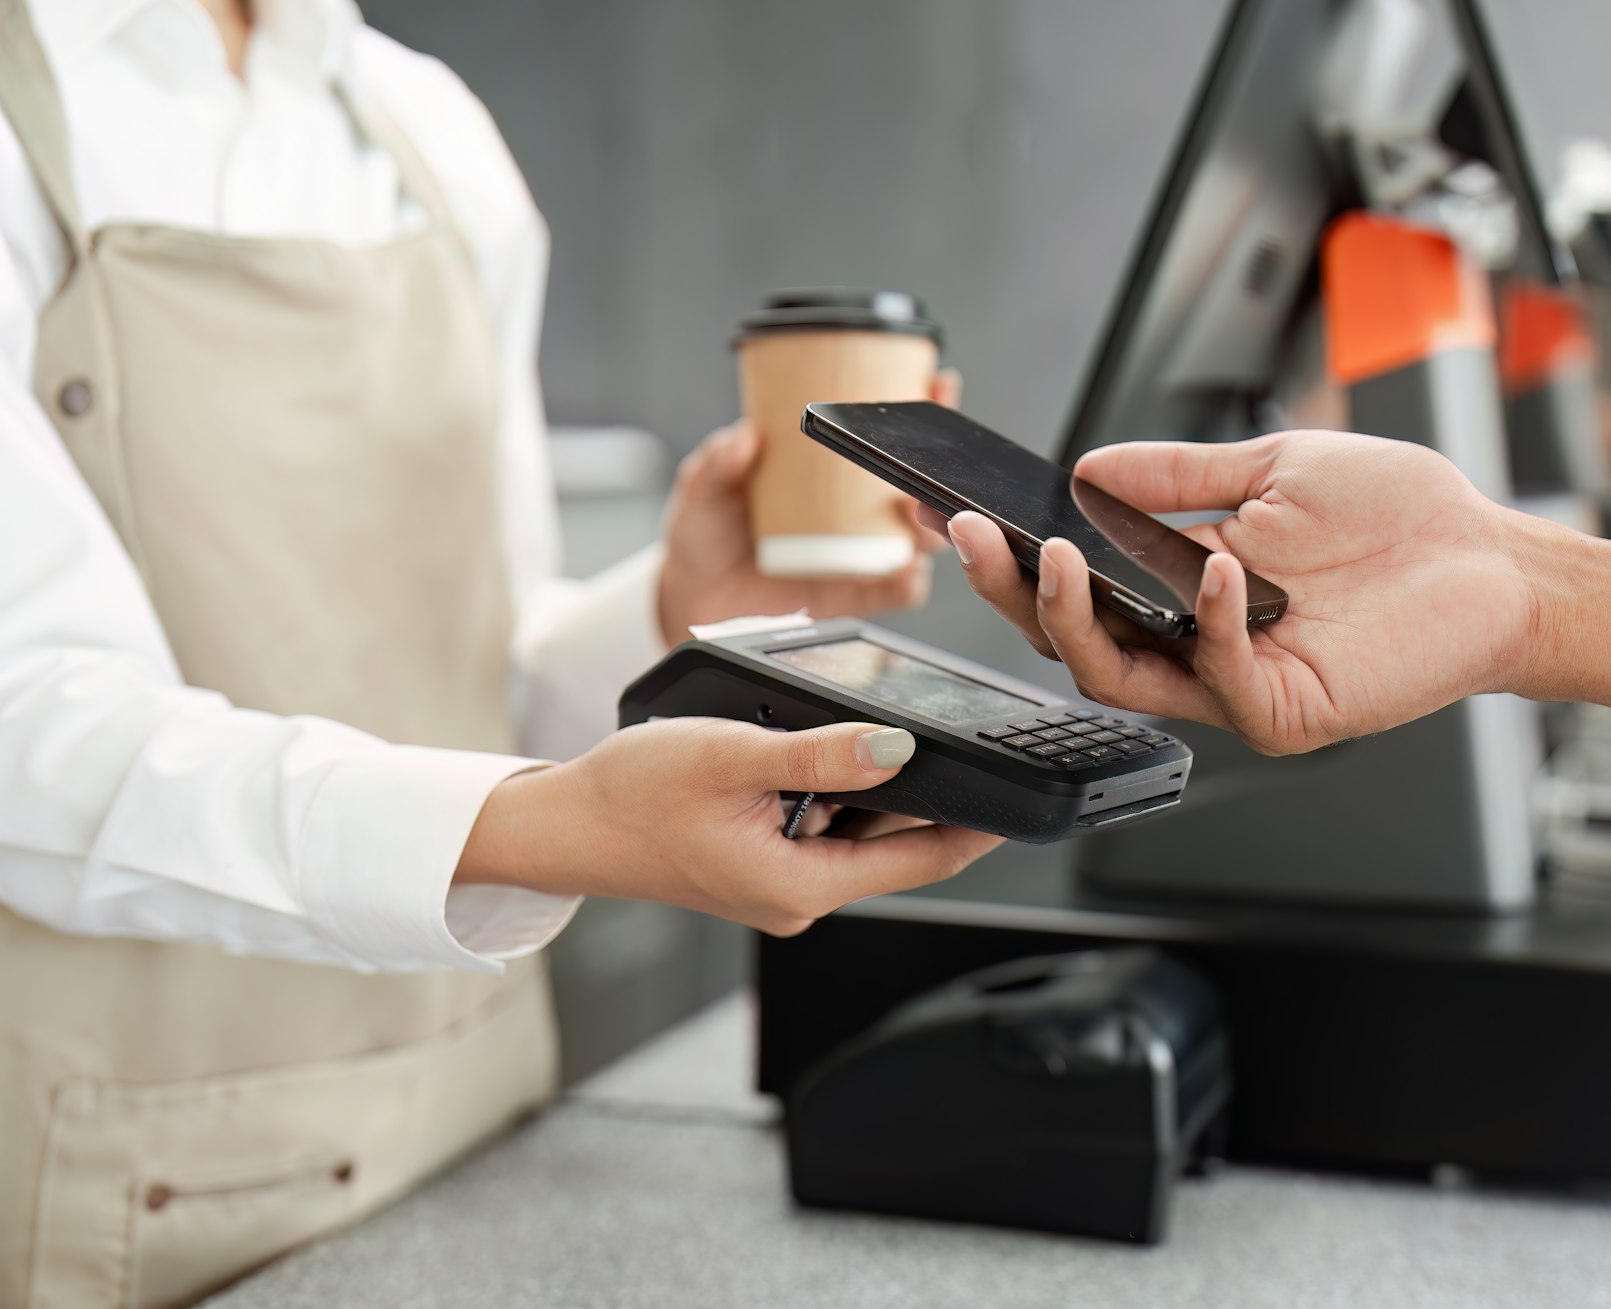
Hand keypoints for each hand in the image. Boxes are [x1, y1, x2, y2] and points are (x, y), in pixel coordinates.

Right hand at [459, 717, 998, 933]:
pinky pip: (823, 828)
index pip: (922, 860)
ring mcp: (781, 883)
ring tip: (888, 737)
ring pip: (861, 833)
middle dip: (931, 796)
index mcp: (800, 886)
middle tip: (967, 741)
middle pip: (898, 846)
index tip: (1025, 797)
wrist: (563, 824)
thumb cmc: (632, 795)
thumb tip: (898, 749)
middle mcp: (799, 896)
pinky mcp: (763, 864)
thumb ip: (821, 755)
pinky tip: (828, 752)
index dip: (979, 826)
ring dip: (877, 789)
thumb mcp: (734, 756)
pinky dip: (837, 792)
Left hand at [656, 370, 963, 644]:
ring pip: (919, 537)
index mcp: (828, 470)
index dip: (920, 406)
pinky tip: (903, 572)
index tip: (937, 385)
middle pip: (917, 484)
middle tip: (924, 468)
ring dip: (930, 527)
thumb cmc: (705, 533)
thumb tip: (744, 438)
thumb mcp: (703, 487)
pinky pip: (898, 590)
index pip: (884, 432)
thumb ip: (718, 462)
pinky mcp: (856, 595)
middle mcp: (854, 509)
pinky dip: (908, 581)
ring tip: (914, 520)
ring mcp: (861, 553)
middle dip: (938, 472)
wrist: (694, 597)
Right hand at [944, 430, 1546, 754]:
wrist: (1495, 559)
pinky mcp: (1288, 712)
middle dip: (1011, 593)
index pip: (1076, 588)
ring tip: (1057, 554)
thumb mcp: (1273, 469)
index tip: (960, 516)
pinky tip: (1217, 569)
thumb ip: (1179, 476)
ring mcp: (1237, 684)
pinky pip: (1222, 682)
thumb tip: (1089, 466)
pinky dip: (1209, 624)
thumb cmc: (1400, 519)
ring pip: (1121, 678)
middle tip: (974, 540)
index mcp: (1182, 590)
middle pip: (1072, 643)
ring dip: (1075, 619)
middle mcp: (1197, 645)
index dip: (1010, 561)